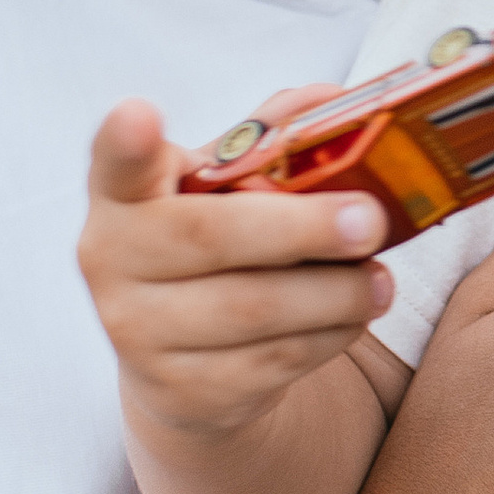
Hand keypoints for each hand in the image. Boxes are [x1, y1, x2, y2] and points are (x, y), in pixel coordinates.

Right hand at [81, 91, 393, 441]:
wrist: (177, 369)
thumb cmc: (211, 253)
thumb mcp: (223, 190)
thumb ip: (270, 139)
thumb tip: (334, 102)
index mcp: (122, 197)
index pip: (115, 162)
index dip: (126, 141)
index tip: (140, 115)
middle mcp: (113, 262)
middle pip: (212, 238)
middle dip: (302, 228)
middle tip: (370, 220)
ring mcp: (140, 333)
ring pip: (256, 310)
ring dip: (336, 293)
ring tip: (380, 280)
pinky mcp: (185, 391)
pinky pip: (276, 360)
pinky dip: (331, 335)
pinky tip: (354, 316)